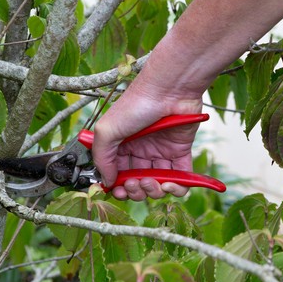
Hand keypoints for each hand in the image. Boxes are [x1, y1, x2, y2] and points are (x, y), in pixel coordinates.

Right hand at [92, 81, 202, 200]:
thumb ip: (102, 158)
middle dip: (134, 190)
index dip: (117, 186)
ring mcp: (161, 152)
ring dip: (153, 191)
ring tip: (150, 182)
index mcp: (122, 145)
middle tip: (134, 184)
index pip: (118, 173)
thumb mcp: (107, 130)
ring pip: (157, 184)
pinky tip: (169, 184)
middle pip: (137, 182)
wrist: (169, 90)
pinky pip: (180, 179)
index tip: (117, 190)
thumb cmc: (137, 104)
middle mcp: (141, 150)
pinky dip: (176, 189)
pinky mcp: (181, 152)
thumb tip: (106, 181)